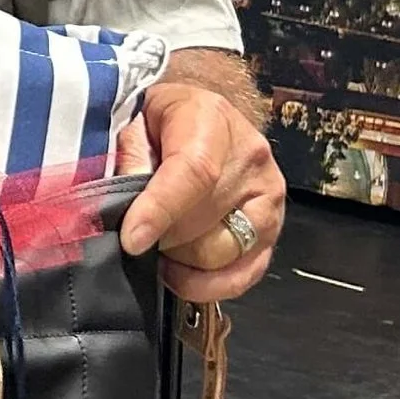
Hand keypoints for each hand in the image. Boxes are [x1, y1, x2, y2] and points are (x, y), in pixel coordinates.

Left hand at [120, 77, 283, 301]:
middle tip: (136, 236)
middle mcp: (251, 158)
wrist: (203, 114)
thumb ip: (129, 160)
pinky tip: (179, 275)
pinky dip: (209, 284)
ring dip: (182, 260)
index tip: (132, 240)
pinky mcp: (274, 226)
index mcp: (212, 120)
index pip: (195, 173)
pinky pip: (247, 271)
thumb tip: (125, 209)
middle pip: (205, 221)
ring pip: (223, 252)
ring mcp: (268, 195)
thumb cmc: (164, 120)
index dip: (161, 211)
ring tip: (157, 248)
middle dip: (161, 238)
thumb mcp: (135, 123)